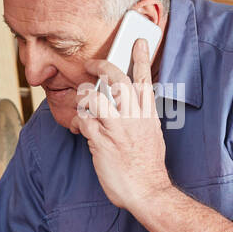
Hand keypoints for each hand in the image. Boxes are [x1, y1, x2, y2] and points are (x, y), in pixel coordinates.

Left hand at [75, 38, 171, 211]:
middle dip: (102, 66)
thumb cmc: (148, 166)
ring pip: (95, 96)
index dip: (141, 57)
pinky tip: (82, 126)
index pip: (145, 79)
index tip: (137, 41)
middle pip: (117, 79)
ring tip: (83, 101)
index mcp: (147, 114)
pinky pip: (84, 120)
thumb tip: (134, 105)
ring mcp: (117, 128)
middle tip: (92, 64)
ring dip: (85, 95)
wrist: (147, 190)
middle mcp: (134, 116)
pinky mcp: (101, 141)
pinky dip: (79, 120)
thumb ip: (143, 116)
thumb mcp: (153, 134)